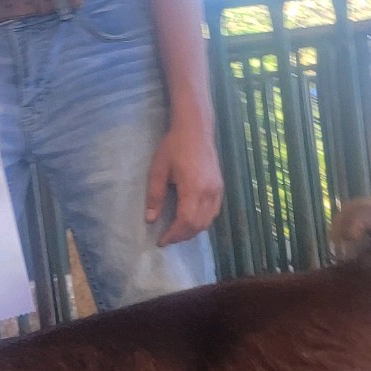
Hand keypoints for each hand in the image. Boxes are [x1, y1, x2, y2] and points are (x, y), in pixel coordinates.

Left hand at [145, 122, 223, 245]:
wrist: (195, 129)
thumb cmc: (174, 147)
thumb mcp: (158, 170)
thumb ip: (155, 196)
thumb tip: (150, 220)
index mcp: (193, 188)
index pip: (185, 221)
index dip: (173, 235)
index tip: (161, 241)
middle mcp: (209, 192)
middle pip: (198, 225)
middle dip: (182, 236)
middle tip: (167, 238)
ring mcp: (217, 190)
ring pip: (208, 221)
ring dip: (192, 231)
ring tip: (177, 232)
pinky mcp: (220, 187)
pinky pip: (214, 212)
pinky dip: (202, 221)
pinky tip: (190, 220)